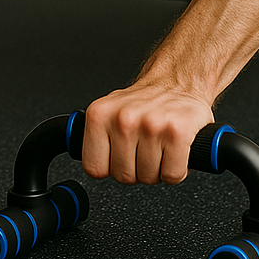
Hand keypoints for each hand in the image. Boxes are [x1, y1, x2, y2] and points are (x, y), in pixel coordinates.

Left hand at [82, 80, 213, 184]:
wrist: (179, 80)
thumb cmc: (146, 101)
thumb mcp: (110, 112)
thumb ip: (97, 136)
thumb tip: (79, 156)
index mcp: (100, 114)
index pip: (94, 169)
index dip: (111, 167)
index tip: (120, 156)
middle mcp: (123, 119)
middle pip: (123, 177)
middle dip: (137, 169)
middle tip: (145, 147)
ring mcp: (150, 125)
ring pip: (149, 178)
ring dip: (158, 168)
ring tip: (160, 145)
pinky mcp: (176, 133)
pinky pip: (172, 175)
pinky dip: (178, 168)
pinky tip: (176, 149)